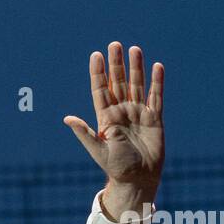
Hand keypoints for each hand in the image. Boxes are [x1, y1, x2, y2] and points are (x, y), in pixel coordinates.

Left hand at [63, 42, 163, 216]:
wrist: (138, 179)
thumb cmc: (116, 167)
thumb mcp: (98, 150)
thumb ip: (85, 133)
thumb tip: (67, 118)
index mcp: (106, 118)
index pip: (101, 90)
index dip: (99, 73)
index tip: (96, 55)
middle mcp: (121, 112)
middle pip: (118, 82)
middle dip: (116, 64)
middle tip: (114, 44)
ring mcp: (138, 113)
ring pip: (137, 85)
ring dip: (136, 68)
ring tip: (134, 49)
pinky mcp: (154, 118)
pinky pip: (156, 96)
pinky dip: (157, 82)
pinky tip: (156, 66)